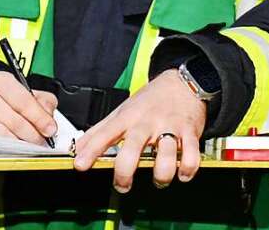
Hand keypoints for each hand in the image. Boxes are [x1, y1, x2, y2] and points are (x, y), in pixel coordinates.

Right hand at [0, 70, 57, 145]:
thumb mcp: (21, 89)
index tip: (51, 130)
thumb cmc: (0, 94)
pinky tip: (10, 151)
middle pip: (14, 122)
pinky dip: (0, 150)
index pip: (24, 102)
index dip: (39, 118)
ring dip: (19, 145)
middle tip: (43, 143)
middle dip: (32, 136)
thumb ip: (40, 100)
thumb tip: (49, 118)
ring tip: (30, 149)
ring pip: (0, 135)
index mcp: (1, 81)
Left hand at [73, 69, 204, 192]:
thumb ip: (100, 130)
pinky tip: (182, 174)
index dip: (92, 150)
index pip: (106, 133)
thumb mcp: (123, 110)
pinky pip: (191, 155)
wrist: (184, 82)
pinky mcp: (190, 132)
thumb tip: (77, 148)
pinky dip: (188, 169)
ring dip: (162, 174)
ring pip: (166, 155)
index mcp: (129, 117)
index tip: (81, 165)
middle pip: (134, 147)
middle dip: (125, 171)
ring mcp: (170, 127)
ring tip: (159, 180)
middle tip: (123, 185)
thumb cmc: (151, 99)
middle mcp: (148, 122)